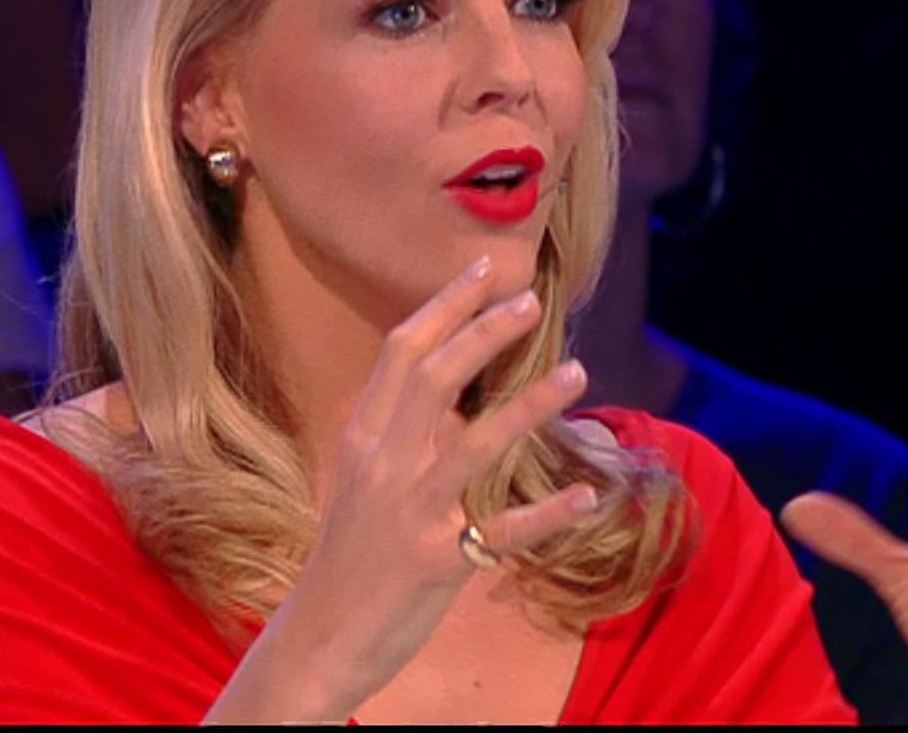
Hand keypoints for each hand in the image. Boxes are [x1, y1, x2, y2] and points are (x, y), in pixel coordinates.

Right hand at [218, 257, 598, 722]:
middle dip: (484, 332)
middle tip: (532, 300)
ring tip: (578, 371)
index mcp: (365, 438)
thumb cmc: (351, 553)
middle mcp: (384, 466)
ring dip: (529, 405)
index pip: (402, 353)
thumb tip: (455, 375)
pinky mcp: (438, 562)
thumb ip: (401, 429)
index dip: (446, 306)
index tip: (485, 268)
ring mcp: (411, 513)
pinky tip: (588, 496)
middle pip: (434, 379)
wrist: (320, 638)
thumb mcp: (363, 478)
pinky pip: (502, 533)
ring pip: (472, 445)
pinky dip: (547, 513)